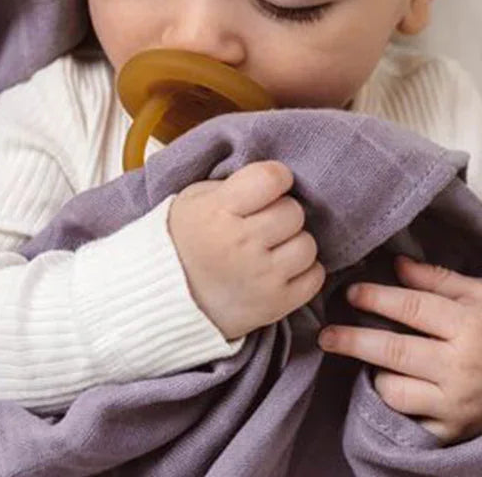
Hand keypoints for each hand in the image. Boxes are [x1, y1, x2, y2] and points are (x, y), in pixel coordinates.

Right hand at [168, 160, 325, 340]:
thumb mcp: (197, 198)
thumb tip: (278, 177)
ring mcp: (260, 277)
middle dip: (282, 212)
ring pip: (307, 245)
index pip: (272, 178)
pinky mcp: (274, 305)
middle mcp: (241, 244)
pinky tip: (280, 268)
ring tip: (272, 248)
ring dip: (293, 243)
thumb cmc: (186, 238)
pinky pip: (314, 277)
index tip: (269, 186)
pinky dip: (302, 272)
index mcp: (218, 211)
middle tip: (263, 222)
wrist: (166, 297)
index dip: (276, 178)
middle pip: (293, 211)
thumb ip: (236, 184)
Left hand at [318, 256, 481, 442]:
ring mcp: (457, 405)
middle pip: (394, 353)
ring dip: (375, 372)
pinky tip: (387, 383)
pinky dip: (394, 400)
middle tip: (325, 334)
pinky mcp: (453, 431)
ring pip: (395, 390)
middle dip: (353, 341)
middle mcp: (462, 369)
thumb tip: (394, 264)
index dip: (376, 298)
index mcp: (470, 327)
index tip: (350, 292)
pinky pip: (408, 417)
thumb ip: (435, 278)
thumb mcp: (478, 292)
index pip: (412, 310)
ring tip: (369, 359)